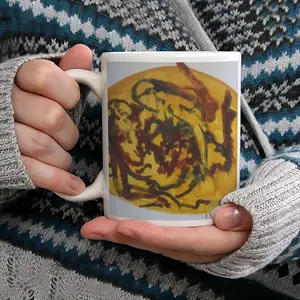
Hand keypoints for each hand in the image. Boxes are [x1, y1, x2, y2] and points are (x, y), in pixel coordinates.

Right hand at [13, 44, 91, 194]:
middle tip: (67, 136)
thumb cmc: (33, 106)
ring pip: (42, 146)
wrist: (3, 130)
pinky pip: (32, 172)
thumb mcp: (47, 86)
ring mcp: (3, 134)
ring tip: (63, 157)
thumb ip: (65, 71)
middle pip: (51, 117)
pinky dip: (57, 181)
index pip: (44, 76)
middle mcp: (5, 103)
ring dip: (62, 157)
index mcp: (16, 78)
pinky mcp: (6, 160)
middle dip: (68, 132)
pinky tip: (74, 186)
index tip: (70, 103)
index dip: (66, 93)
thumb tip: (83, 52)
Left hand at [81, 204, 251, 262]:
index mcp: (205, 241)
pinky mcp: (174, 237)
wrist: (247, 235)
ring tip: (94, 226)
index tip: (124, 227)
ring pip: (144, 239)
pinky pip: (149, 235)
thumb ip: (241, 216)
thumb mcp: (251, 218)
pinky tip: (114, 224)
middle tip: (91, 229)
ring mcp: (177, 243)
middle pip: (149, 242)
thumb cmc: (248, 222)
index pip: (173, 238)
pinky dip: (129, 230)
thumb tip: (226, 216)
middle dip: (119, 236)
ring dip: (118, 233)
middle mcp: (185, 246)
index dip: (148, 234)